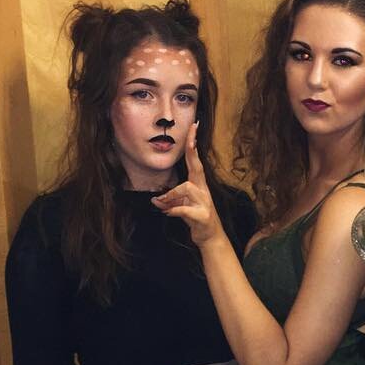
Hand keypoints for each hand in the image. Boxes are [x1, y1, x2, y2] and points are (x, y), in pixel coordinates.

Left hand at [151, 122, 222, 247]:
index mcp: (198, 185)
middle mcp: (203, 190)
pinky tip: (167, 213)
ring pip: (185, 189)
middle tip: (191, 137)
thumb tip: (154, 200)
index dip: (193, 144)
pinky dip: (173, 211)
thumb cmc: (196, 219)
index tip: (194, 126)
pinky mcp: (202, 216)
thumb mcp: (182, 206)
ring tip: (161, 204)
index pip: (195, 160)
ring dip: (170, 196)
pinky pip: (184, 210)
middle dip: (193, 151)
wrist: (211, 238)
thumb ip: (169, 201)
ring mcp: (204, 203)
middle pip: (196, 167)